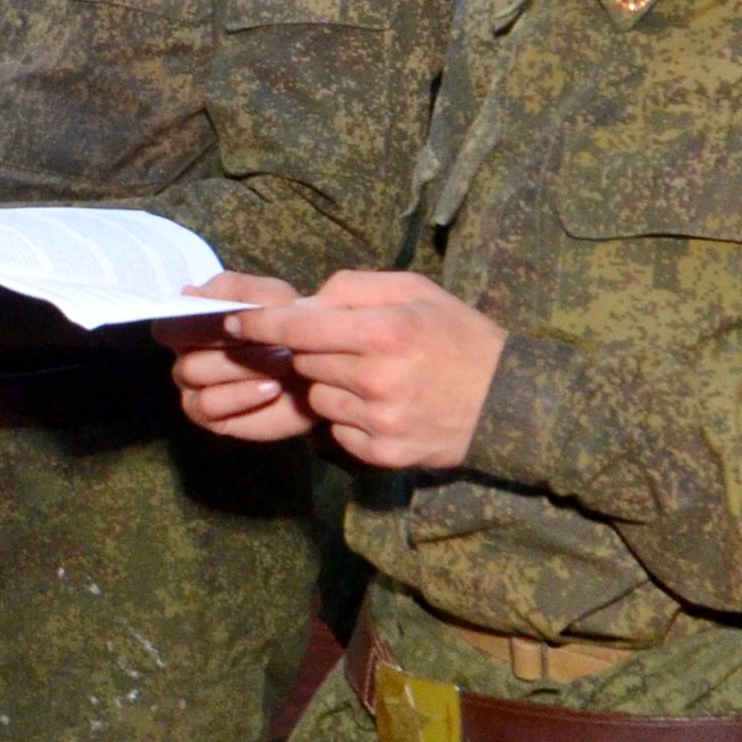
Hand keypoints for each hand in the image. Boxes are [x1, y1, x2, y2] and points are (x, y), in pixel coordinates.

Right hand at [166, 272, 313, 438]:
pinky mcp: (209, 416)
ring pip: (193, 370)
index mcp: (193, 323)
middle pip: (178, 341)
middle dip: (219, 335)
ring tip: (280, 361)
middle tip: (259, 334)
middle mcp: (186, 354)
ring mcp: (194, 387)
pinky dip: (240, 394)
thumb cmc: (289, 329)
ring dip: (239, 363)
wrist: (320, 372)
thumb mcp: (269, 297)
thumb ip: (231, 289)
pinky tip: (272, 387)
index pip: (169, 317)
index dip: (191, 315)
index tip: (227, 314)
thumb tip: (188, 293)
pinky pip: (207, 403)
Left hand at [230, 270, 507, 472]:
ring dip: (332, 386)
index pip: (299, 328)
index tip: (233, 323)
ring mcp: (379, 421)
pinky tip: (384, 406)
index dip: (261, 326)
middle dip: (314, 352)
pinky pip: (338, 430)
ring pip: (319, 399)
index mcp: (385, 332)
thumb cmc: (459, 337)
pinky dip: (350, 417)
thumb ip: (354, 289)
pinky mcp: (382, 453)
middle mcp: (377, 379)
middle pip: (305, 363)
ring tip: (373, 378)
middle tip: (347, 347)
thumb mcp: (416, 292)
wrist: (508, 402)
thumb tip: (304, 303)